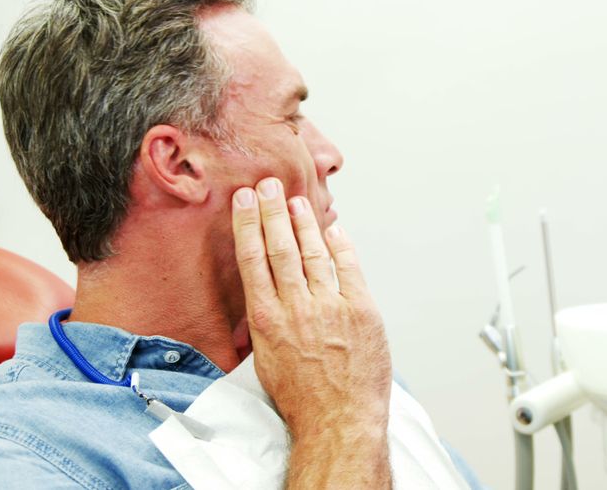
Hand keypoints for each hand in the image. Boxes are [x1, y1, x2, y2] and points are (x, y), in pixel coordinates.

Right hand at [231, 177, 391, 443]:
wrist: (339, 420)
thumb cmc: (303, 399)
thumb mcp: (267, 361)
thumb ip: (267, 323)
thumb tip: (266, 298)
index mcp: (268, 320)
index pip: (253, 260)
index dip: (248, 225)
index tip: (244, 202)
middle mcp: (297, 308)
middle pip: (281, 248)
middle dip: (273, 212)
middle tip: (269, 186)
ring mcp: (331, 306)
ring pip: (314, 253)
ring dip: (304, 223)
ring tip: (297, 201)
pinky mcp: (361, 310)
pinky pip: (349, 268)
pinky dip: (340, 246)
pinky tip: (334, 229)